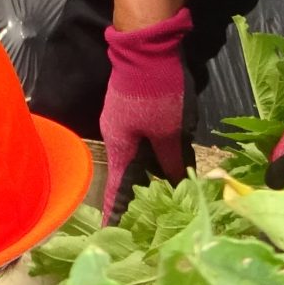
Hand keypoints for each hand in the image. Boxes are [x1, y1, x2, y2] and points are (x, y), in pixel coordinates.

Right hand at [100, 7, 190, 218]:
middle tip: (150, 219)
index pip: (116, 188)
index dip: (115, 213)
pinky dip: (153, 153)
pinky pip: (142, 140)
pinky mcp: (133, 109)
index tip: (110, 236)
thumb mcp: (168, 130)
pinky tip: (170, 159)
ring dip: (149, 173)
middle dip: (137, 195)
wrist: (146, 48)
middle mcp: (115, 136)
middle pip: (126, 172)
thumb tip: (173, 182)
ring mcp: (123, 121)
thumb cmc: (155, 93)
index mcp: (118, 146)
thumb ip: (169, 159)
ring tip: (166, 193)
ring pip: (136, 155)